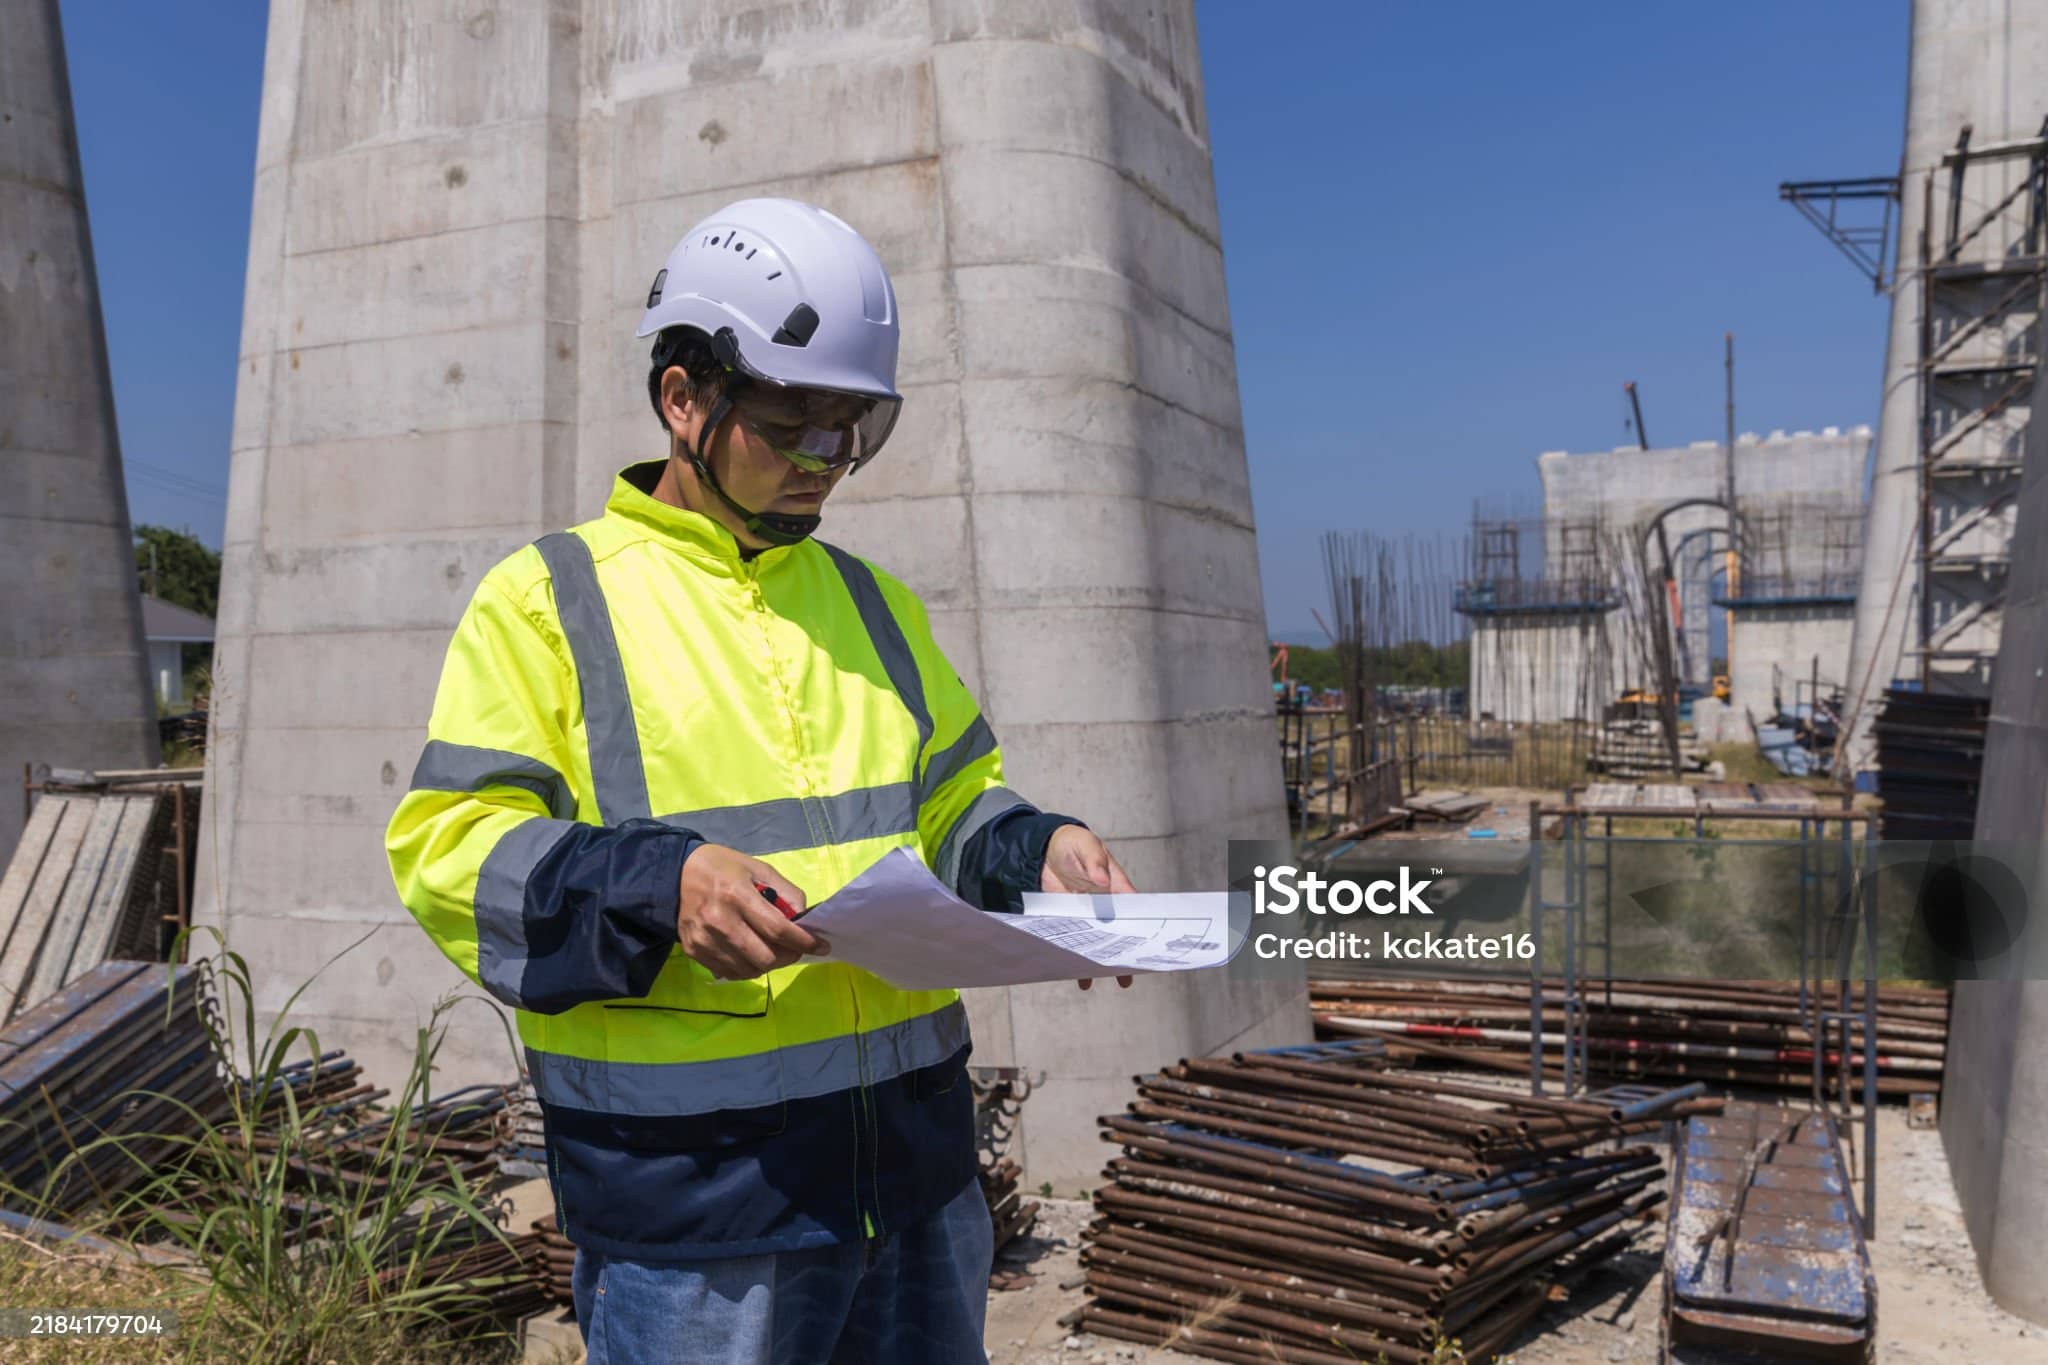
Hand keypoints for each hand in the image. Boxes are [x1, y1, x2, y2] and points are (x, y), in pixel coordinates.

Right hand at [676, 845, 824, 979]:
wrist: (675, 874)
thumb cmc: (722, 868)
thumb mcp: (758, 868)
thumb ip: (785, 892)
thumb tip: (803, 918)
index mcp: (737, 895)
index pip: (777, 929)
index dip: (803, 941)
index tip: (821, 946)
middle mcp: (719, 920)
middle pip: (765, 957)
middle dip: (788, 957)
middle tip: (794, 949)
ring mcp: (704, 939)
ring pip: (748, 970)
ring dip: (768, 965)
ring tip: (772, 951)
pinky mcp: (693, 951)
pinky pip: (729, 973)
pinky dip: (746, 969)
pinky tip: (750, 955)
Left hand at [1040, 826, 1135, 991]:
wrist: (1042, 849)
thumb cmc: (1072, 843)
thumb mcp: (1085, 846)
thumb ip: (1094, 861)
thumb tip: (1102, 880)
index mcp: (1116, 885)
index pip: (1133, 907)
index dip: (1141, 925)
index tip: (1146, 944)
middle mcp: (1104, 902)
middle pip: (1118, 929)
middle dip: (1125, 950)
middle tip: (1131, 972)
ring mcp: (1086, 912)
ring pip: (1098, 939)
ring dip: (1103, 959)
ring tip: (1113, 981)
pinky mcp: (1069, 918)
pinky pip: (1076, 939)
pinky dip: (1076, 956)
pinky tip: (1079, 974)